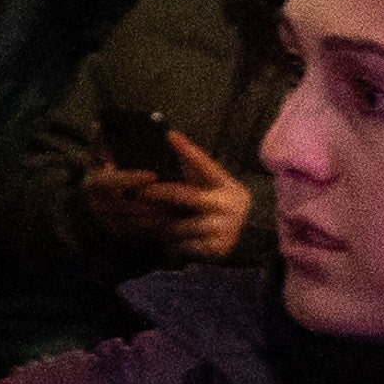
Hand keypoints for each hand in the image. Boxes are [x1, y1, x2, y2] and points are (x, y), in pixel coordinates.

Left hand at [79, 130, 250, 261]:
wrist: (245, 236)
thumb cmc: (216, 204)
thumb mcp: (210, 184)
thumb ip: (191, 167)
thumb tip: (169, 138)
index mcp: (227, 185)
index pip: (206, 164)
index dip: (188, 150)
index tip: (170, 135)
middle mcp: (230, 205)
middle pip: (186, 195)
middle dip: (158, 193)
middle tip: (138, 191)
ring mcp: (225, 228)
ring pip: (179, 224)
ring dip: (160, 222)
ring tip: (145, 218)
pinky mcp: (217, 248)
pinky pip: (183, 244)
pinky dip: (170, 241)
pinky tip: (163, 238)